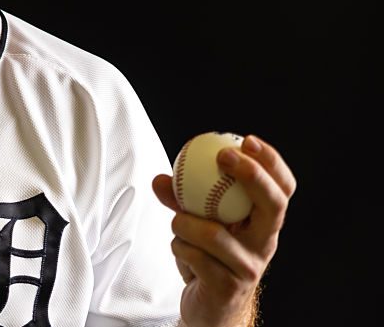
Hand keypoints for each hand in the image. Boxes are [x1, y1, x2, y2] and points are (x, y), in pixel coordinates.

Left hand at [151, 134, 296, 326]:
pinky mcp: (229, 287)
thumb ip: (180, 199)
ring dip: (184, 223)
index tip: (249, 140)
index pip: (283, 189)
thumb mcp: (196, 221)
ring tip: (177, 224)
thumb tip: (161, 178)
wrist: (208, 305)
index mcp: (263, 223)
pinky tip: (181, 251)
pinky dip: (179, 247)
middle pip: (274, 205)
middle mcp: (264, 243)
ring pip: (215, 233)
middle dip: (253, 176)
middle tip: (224, 156)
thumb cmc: (206, 256)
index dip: (272, 163)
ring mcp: (249, 267)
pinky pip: (195, 256)